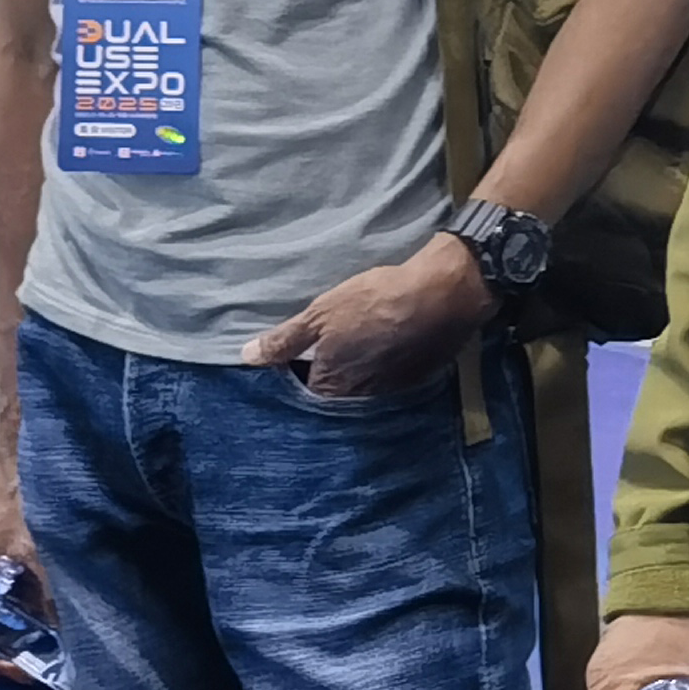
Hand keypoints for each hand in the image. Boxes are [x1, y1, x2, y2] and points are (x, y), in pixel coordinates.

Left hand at [242, 233, 487, 400]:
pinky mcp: (417, 377)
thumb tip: (245, 358)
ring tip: (361, 335)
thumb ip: (284, 340)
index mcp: (330, 383)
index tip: (301, 345)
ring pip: (364, 382)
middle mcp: (359, 396)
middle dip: (329, 367)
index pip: (301, 386)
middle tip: (333, 336)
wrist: (443, 294)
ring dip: (360, 365)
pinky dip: (386, 360)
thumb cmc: (374, 300)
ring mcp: (392, 388)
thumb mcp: (321, 313)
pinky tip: (388, 338)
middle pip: (334, 387)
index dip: (298, 365)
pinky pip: (391, 374)